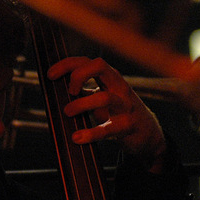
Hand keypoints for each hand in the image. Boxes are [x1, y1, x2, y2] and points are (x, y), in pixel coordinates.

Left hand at [47, 57, 168, 172]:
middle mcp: (119, 87)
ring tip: (67, 112)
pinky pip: (109, 128)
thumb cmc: (118, 114)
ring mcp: (126, 105)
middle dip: (78, 74)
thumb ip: (84, 92)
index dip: (67, 64)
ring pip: (104, 98)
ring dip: (81, 104)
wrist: (148, 135)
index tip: (50, 75)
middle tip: (69, 91)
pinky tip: (77, 138)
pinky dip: (91, 133)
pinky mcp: (129, 126)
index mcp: (111, 78)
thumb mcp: (102, 99)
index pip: (88, 61)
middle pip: (100, 65)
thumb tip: (55, 91)